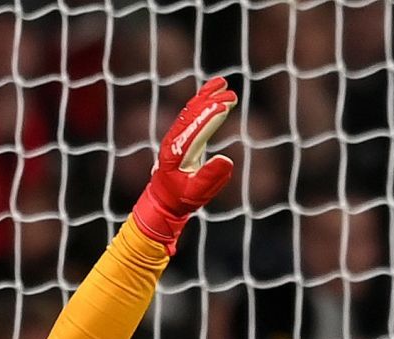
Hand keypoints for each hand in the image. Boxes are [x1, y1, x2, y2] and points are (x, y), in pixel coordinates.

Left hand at [131, 76, 236, 251]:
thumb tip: (227, 160)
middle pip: (192, 114)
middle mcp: (173, 140)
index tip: (226, 104)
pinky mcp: (180, 136)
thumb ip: (210, 177)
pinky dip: (202, 101)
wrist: (162, 202)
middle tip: (231, 94)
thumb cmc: (180, 199)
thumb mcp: (196, 193)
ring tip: (222, 83)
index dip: (211, 116)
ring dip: (206, 96)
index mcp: (176, 152)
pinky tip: (213, 92)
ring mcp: (175, 136)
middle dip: (211, 102)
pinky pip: (191, 114)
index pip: (195, 129)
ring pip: (190, 110)